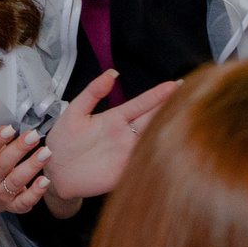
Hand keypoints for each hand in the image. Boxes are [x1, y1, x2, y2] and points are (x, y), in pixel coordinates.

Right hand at [0, 101, 51, 216]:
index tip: (10, 128)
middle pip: (3, 165)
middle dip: (18, 150)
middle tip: (34, 136)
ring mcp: (2, 192)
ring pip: (16, 181)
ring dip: (32, 167)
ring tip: (46, 153)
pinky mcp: (14, 204)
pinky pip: (24, 201)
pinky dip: (35, 193)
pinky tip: (46, 181)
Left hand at [39, 75, 178, 202]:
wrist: (53, 170)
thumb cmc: (63, 141)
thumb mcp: (74, 111)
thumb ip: (92, 93)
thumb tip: (111, 73)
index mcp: (115, 119)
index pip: (142, 104)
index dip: (158, 95)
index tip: (175, 85)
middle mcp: (126, 135)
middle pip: (154, 121)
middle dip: (172, 110)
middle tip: (194, 98)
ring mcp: (127, 154)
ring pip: (154, 141)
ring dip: (170, 133)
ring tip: (191, 122)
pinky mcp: (124, 173)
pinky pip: (145, 165)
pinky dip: (158, 159)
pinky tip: (173, 153)